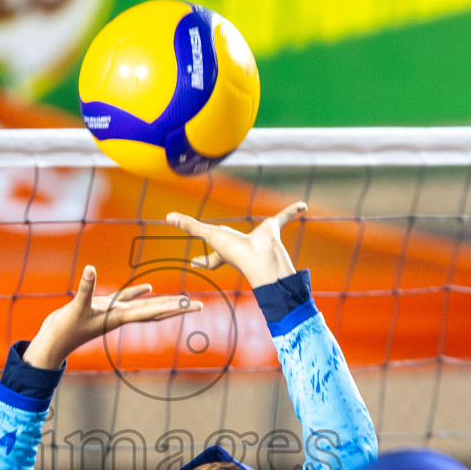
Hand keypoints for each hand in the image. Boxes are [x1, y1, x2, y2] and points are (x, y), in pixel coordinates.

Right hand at [23, 265, 202, 369]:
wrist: (53, 343)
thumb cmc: (65, 330)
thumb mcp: (76, 308)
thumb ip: (85, 288)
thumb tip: (90, 269)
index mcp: (120, 317)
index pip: (154, 311)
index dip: (174, 307)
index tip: (194, 305)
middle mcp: (121, 316)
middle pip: (156, 311)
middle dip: (177, 308)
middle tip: (199, 305)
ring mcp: (113, 312)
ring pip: (145, 306)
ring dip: (162, 302)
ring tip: (182, 299)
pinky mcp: (103, 308)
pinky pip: (126, 299)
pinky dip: (137, 293)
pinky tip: (148, 288)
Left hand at [165, 201, 303, 287]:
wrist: (261, 259)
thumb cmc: (234, 251)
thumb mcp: (209, 234)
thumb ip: (189, 226)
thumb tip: (168, 217)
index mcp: (226, 249)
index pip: (212, 255)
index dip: (203, 260)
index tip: (194, 263)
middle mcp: (243, 245)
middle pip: (238, 242)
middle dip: (233, 242)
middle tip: (226, 240)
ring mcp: (261, 238)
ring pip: (269, 227)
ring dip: (276, 224)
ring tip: (277, 224)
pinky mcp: (274, 229)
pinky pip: (285, 217)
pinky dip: (293, 211)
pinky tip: (302, 206)